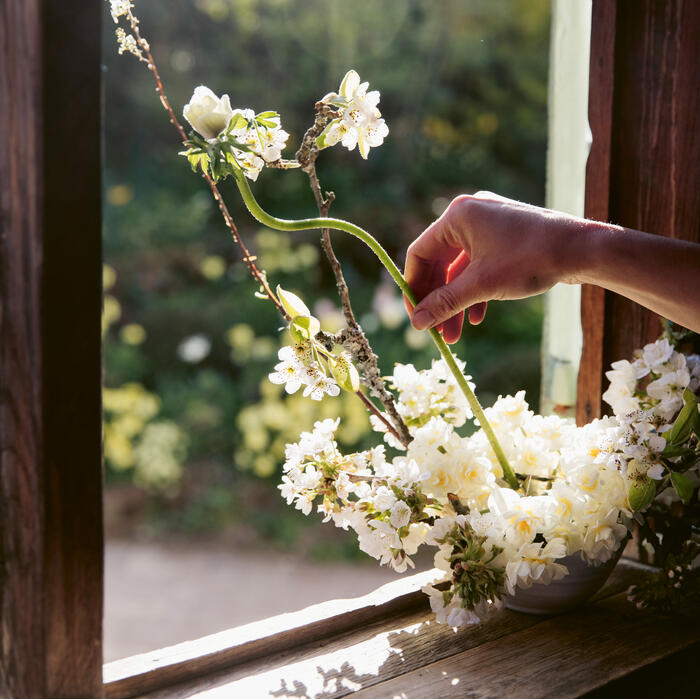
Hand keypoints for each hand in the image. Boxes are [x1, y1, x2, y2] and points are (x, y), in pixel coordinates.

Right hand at [403, 192, 584, 342]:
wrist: (583, 250)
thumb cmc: (530, 259)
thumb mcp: (481, 285)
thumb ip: (445, 303)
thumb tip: (417, 324)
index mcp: (457, 216)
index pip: (419, 254)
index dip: (413, 288)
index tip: (415, 317)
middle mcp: (468, 216)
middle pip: (438, 264)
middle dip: (437, 301)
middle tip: (434, 331)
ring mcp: (488, 226)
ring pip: (459, 270)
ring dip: (455, 302)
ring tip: (453, 335)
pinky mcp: (503, 238)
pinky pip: (478, 267)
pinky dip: (474, 292)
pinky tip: (476, 319)